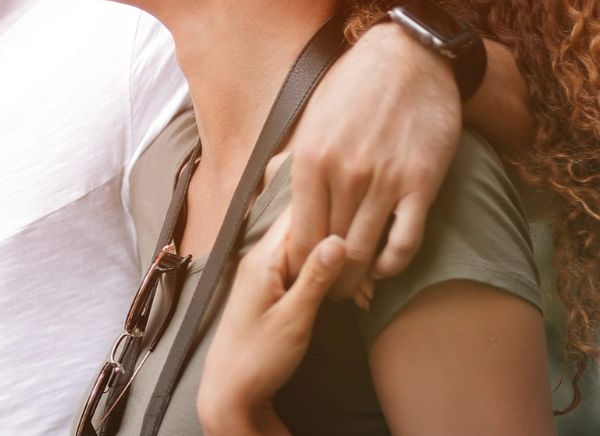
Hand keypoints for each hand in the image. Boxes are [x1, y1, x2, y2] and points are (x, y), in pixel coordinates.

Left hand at [197, 214, 344, 435]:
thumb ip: (315, 277)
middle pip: (307, 232)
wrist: (231, 390)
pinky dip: (328, 280)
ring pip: (309, 253)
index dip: (334, 216)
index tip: (365, 230)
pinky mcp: (272, 289)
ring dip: (340, 267)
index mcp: (263, 258)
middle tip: (372, 275)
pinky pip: (304, 271)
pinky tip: (352, 298)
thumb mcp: (294, 318)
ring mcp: (266, 273)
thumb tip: (339, 237)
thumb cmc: (258, 357)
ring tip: (366, 292)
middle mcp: (261, 258)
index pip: (300, 215)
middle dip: (342, 245)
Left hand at [288, 22, 458, 295]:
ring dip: (358, 280)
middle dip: (327, 279)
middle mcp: (344, 175)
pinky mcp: (422, 184)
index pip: (298, 234)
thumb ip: (295, 161)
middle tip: (327, 294)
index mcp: (309, 160)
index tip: (299, 276)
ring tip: (354, 292)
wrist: (409, 59)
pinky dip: (393, 263)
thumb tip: (273, 193)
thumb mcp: (309, 120)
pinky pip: (405, 241)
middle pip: (331, 249)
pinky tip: (385, 267)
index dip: (298, 264)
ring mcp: (385, 181)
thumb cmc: (353, 88)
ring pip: (365, 252)